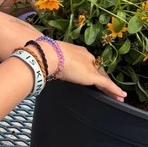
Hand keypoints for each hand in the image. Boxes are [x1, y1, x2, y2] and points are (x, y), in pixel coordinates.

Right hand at [0, 6, 125, 101]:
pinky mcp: (90, 75)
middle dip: (101, 75)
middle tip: (108, 85)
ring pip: (102, 77)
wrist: (39, 52)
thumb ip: (36, 60)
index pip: (82, 59)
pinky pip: (105, 84)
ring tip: (119, 95)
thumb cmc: (32, 51)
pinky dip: (113, 91)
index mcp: (70, 49)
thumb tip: (26, 66)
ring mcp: (87, 64)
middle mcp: (82, 55)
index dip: (87, 67)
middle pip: (95, 67)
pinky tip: (121, 97)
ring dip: (109, 86)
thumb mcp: (35, 55)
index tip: (90, 72)